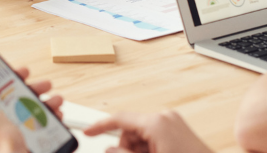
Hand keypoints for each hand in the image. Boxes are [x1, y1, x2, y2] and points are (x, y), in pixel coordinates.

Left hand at [0, 65, 62, 152]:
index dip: (8, 76)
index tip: (20, 70)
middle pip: (16, 96)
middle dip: (32, 88)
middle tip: (43, 84)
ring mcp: (13, 128)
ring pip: (31, 108)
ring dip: (44, 101)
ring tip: (54, 100)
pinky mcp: (26, 137)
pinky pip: (40, 123)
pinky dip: (51, 117)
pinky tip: (56, 115)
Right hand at [84, 110, 212, 152]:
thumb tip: (109, 149)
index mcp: (156, 122)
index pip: (120, 119)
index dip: (100, 126)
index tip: (88, 132)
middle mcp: (165, 117)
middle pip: (131, 128)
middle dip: (127, 146)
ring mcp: (173, 122)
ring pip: (142, 134)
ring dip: (139, 150)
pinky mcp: (179, 129)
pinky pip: (154, 136)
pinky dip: (150, 148)